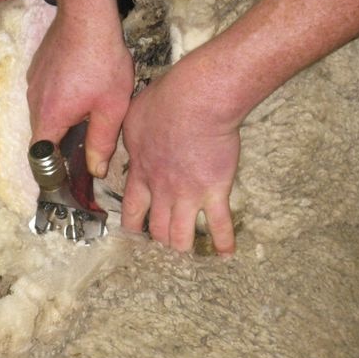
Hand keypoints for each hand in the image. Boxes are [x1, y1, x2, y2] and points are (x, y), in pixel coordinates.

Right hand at [26, 9, 133, 177]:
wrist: (87, 15)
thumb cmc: (103, 61)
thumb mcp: (111, 107)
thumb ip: (102, 142)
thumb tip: (95, 170)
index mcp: (50, 116)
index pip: (40, 156)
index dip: (52, 169)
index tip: (67, 176)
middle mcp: (34, 101)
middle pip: (43, 135)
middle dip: (62, 143)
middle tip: (87, 145)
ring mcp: (33, 82)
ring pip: (45, 113)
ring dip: (62, 119)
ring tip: (89, 113)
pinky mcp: (38, 67)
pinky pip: (46, 93)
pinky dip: (60, 99)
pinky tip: (83, 89)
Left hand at [119, 59, 239, 254]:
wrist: (196, 102)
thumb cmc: (165, 102)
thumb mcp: (133, 118)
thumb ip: (132, 138)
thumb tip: (132, 143)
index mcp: (142, 173)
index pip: (133, 210)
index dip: (132, 226)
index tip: (133, 235)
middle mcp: (163, 191)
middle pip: (157, 229)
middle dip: (158, 241)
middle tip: (162, 248)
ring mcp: (189, 195)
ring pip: (181, 236)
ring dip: (182, 247)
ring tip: (186, 255)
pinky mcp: (215, 191)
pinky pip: (219, 224)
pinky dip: (223, 242)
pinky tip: (226, 254)